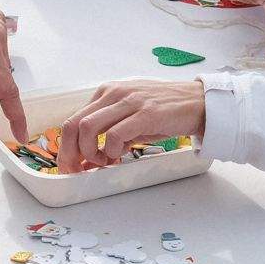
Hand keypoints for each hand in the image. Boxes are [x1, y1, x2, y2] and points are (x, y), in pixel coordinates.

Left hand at [57, 78, 204, 170]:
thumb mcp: (131, 119)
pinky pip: (115, 134)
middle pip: (74, 124)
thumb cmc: (165, 112)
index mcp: (107, 93)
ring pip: (88, 127)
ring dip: (90, 152)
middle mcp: (114, 93)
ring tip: (104, 161)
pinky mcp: (145, 113)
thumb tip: (89, 160)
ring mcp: (129, 101)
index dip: (67, 146)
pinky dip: (112, 151)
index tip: (70, 165)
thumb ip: (109, 134)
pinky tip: (120, 155)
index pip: (74, 119)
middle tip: (77, 170)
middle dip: (70, 153)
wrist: (197, 103)